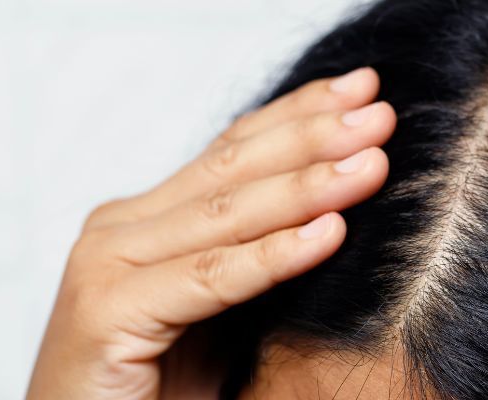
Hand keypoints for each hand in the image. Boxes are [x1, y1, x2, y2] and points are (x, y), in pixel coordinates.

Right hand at [27, 67, 395, 398]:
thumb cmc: (159, 388)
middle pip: (232, 169)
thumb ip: (257, 257)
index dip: (299, 114)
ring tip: (373, 163)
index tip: (363, 90)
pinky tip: (329, 234)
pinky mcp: (105, 314)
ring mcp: (107, 266)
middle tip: (382, 114)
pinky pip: (210, 278)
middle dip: (313, 136)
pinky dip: (272, 256)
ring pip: (225, 215)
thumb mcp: (222, 309)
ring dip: (307, 186)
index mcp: (149, 220)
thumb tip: (340, 214)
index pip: (234, 152)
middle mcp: (121, 230)